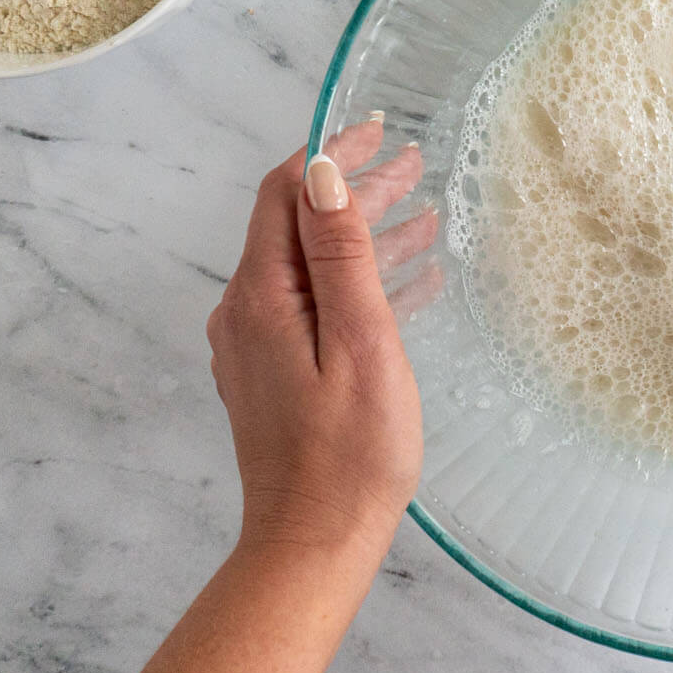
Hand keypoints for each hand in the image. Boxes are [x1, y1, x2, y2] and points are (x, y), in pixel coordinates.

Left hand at [206, 119, 437, 561]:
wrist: (313, 544)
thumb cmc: (350, 453)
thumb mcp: (360, 341)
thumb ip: (341, 254)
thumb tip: (324, 171)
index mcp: (260, 297)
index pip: (287, 194)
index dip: (332, 153)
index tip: (382, 127)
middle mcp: (246, 314)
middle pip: (300, 226)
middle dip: (357, 189)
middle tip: (417, 162)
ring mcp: (259, 348)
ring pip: (315, 267)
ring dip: (367, 234)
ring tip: (426, 210)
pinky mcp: (279, 376)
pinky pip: (321, 308)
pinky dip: (364, 283)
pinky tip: (414, 279)